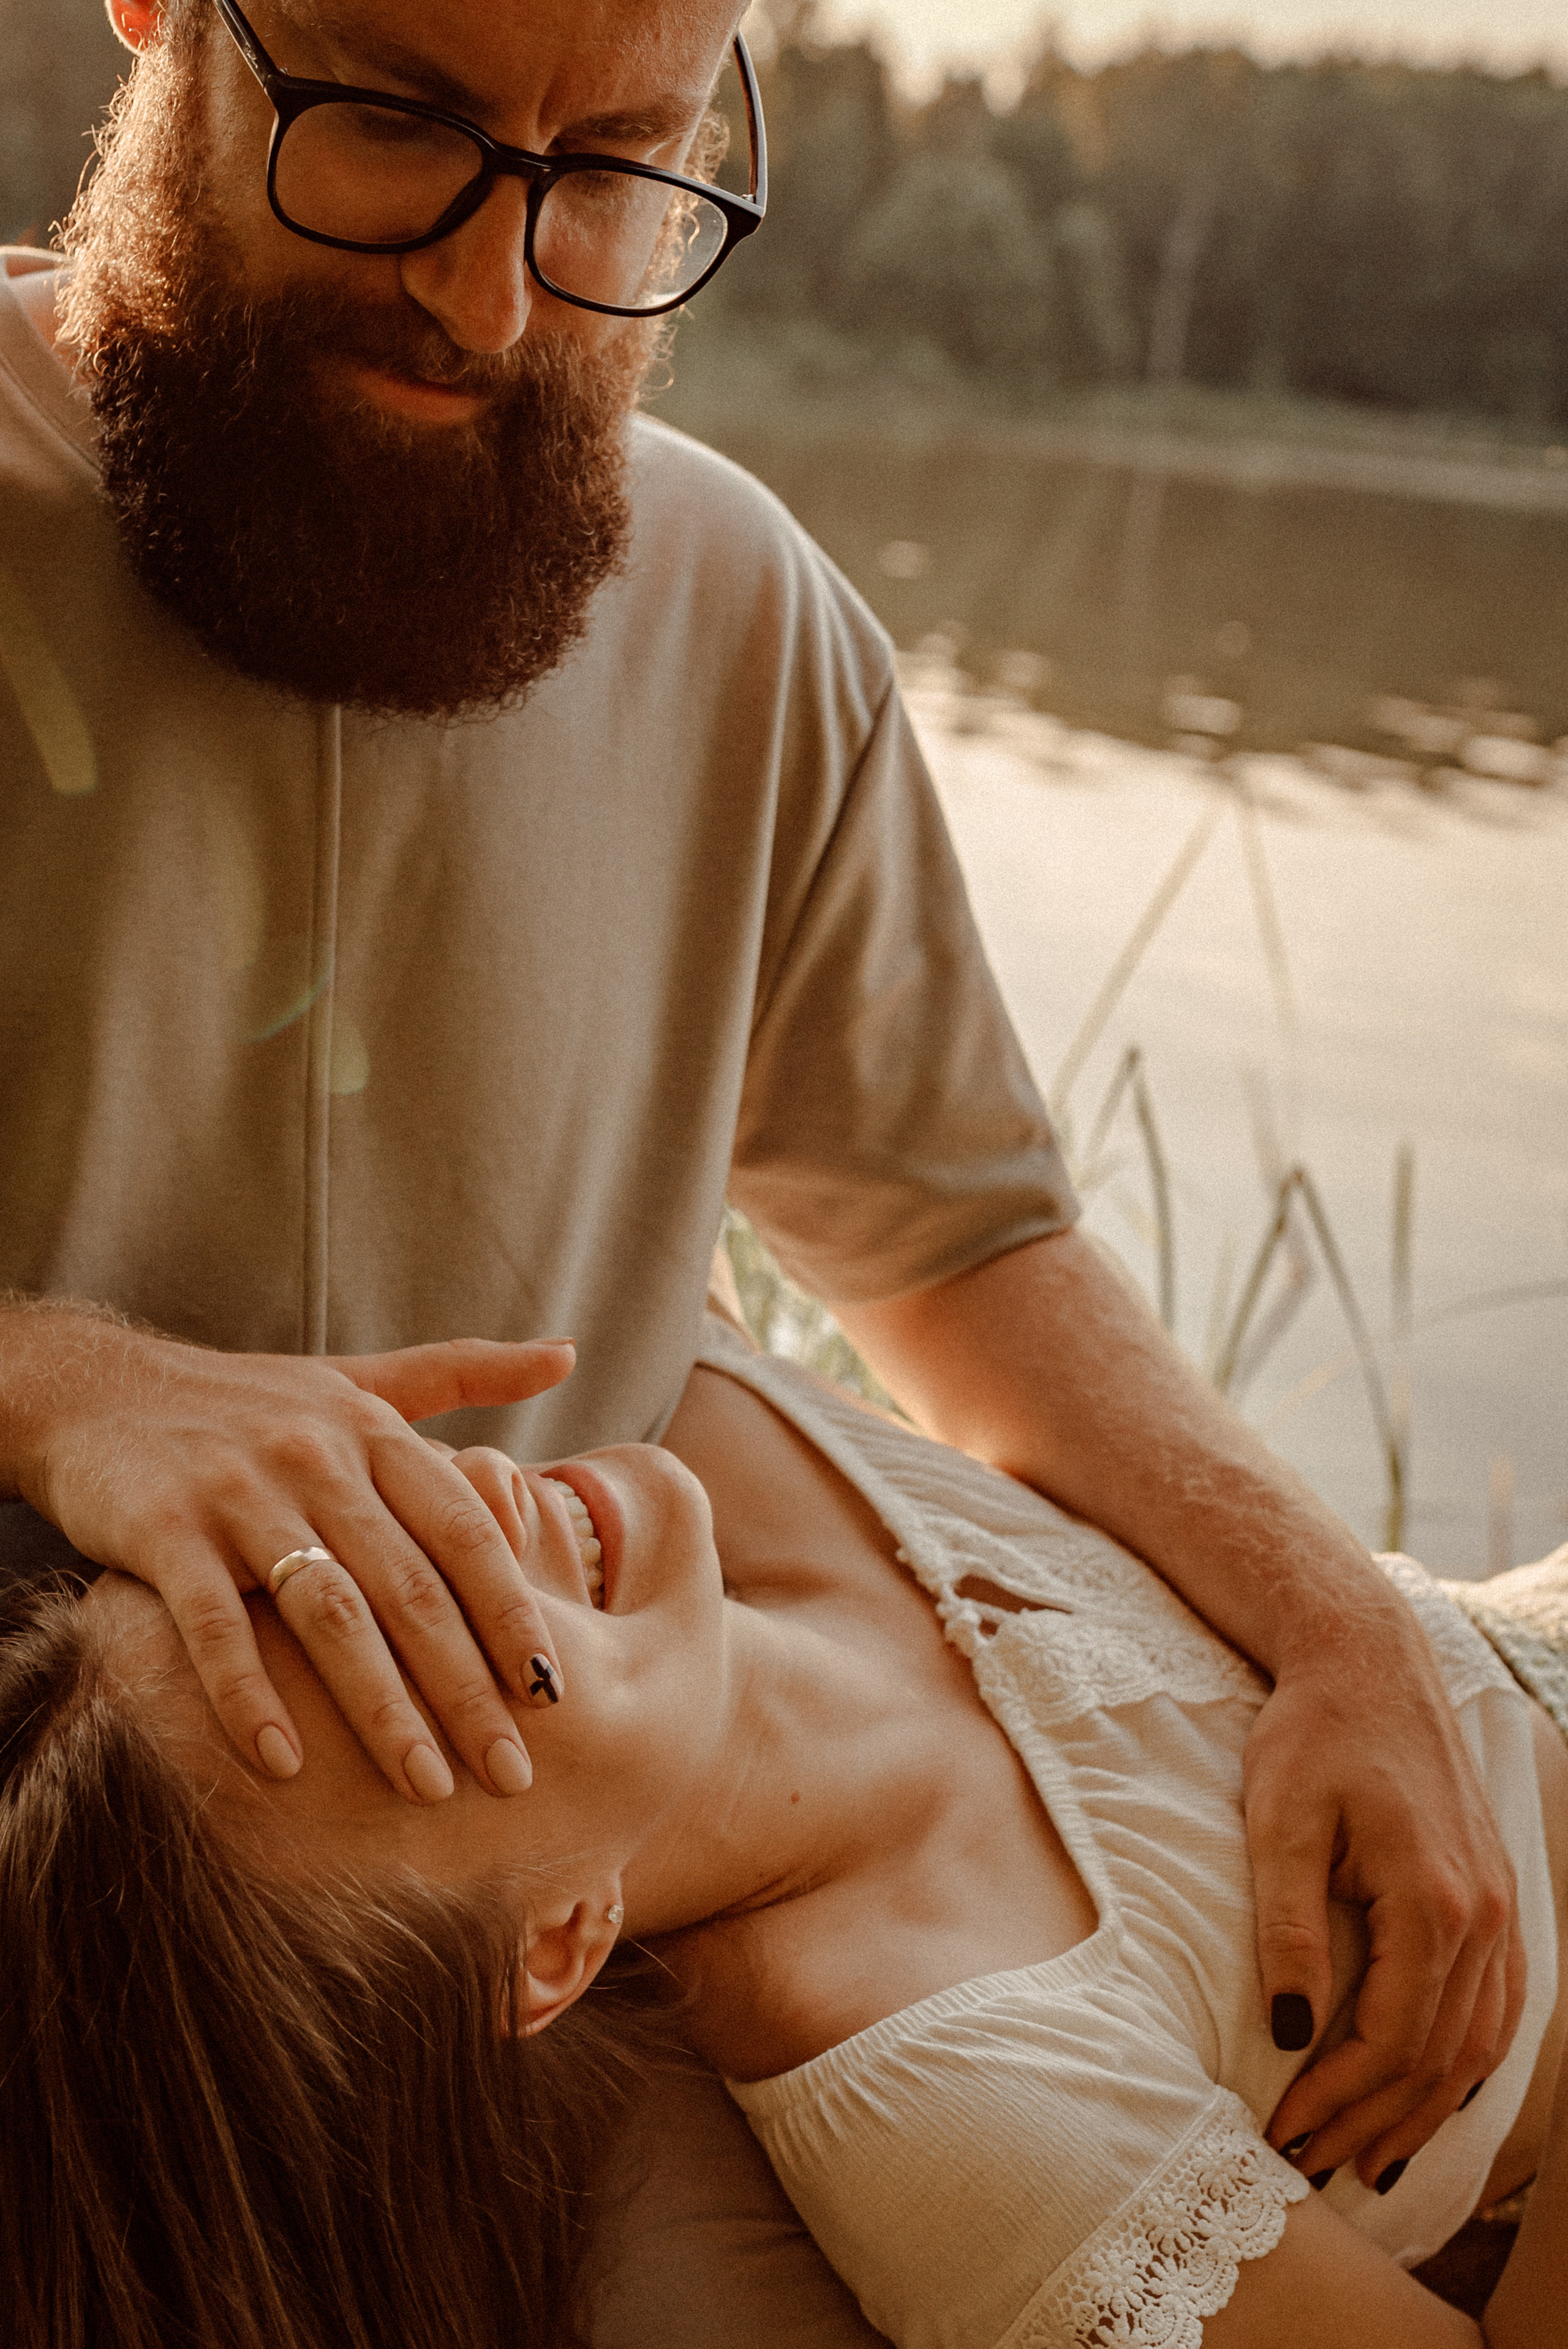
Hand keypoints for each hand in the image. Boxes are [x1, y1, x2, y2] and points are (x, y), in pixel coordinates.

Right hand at [12, 1311, 575, 1801]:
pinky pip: (213, 1625)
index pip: (465, 1532)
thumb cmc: (251, 1400)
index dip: (513, 1613)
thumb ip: (464, 1372)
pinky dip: (249, 1697)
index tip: (553, 1696)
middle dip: (467, 1689)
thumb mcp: (360, 1377)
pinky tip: (284, 1765)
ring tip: (425, 1786)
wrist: (98, 1386)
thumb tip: (570, 1354)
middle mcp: (317, 1459)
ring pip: (329, 1613)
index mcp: (374, 1432)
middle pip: (411, 1588)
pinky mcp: (164, 1529)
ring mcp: (240, 1494)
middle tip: (511, 1774)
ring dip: (382, 1708)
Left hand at [1253, 1641, 1523, 2189]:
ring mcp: (1501, 1908)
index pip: (1392, 2037)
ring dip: (1423, 2108)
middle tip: (1312, 2166)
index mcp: (1434, 1898)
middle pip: (1439, 2057)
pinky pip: (1494, 2008)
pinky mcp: (1494, 1899)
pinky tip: (1423, 2094)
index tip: (1281, 2131)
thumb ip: (1287, 1928)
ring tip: (1365, 2157)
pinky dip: (1459, 2064)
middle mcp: (1485, 1914)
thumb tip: (1287, 2032)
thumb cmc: (1312, 1734)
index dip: (1337, 2098)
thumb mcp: (1279, 1823)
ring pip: (1477, 2044)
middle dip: (1375, 2123)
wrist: (1367, 1662)